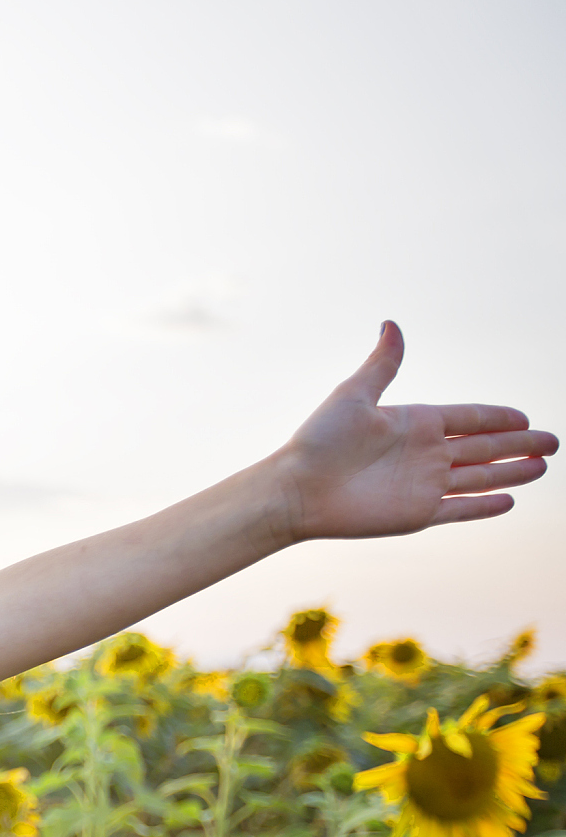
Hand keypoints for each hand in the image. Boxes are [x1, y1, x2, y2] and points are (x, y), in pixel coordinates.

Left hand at [278, 322, 555, 541]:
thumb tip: (391, 324)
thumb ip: (382, 364)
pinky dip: (485, 506)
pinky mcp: (418, 513)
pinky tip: (509, 501)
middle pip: (484, 447)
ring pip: (480, 477)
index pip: (468, 418)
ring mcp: (423, 484)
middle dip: (518, 444)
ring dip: (512, 473)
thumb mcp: (354, 395)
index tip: (524, 416)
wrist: (297, 490)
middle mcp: (424, 453)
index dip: (497, 418)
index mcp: (414, 422)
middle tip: (552, 442)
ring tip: (542, 467)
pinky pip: (461, 509)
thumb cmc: (319, 441)